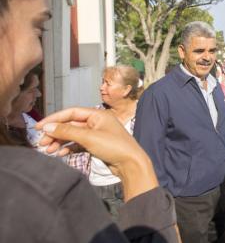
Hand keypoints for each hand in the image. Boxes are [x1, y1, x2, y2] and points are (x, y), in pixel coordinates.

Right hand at [36, 107, 157, 200]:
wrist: (131, 164)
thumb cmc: (115, 147)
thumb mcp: (89, 138)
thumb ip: (67, 132)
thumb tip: (48, 127)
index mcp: (98, 114)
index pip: (71, 113)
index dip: (54, 119)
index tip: (39, 127)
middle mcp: (97, 122)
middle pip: (71, 125)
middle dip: (56, 133)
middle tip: (42, 143)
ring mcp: (97, 134)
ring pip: (73, 136)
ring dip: (60, 142)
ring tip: (48, 151)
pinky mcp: (97, 145)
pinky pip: (79, 144)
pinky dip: (69, 148)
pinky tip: (61, 154)